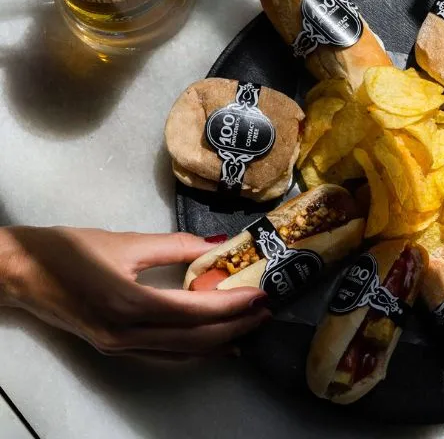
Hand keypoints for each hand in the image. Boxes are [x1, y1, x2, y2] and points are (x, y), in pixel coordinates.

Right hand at [0, 226, 269, 357]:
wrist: (18, 272)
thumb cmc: (67, 251)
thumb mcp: (126, 242)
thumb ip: (177, 246)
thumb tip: (220, 245)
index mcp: (131, 305)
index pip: (196, 311)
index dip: (233, 305)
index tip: (262, 295)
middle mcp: (127, 334)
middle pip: (195, 339)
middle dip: (236, 327)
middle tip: (266, 312)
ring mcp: (119, 346)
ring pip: (182, 352)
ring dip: (219, 342)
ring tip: (248, 327)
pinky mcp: (114, 347)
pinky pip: (164, 355)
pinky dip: (193, 349)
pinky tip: (212, 342)